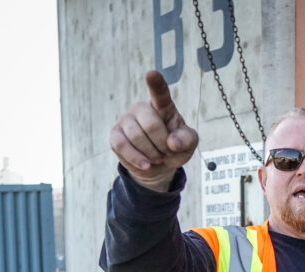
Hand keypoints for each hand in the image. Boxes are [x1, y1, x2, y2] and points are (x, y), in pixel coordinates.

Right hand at [109, 70, 198, 191]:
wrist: (159, 165)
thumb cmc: (175, 148)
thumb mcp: (189, 144)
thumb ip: (187, 139)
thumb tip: (173, 143)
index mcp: (163, 107)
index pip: (160, 94)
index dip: (156, 84)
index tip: (151, 74)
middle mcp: (141, 109)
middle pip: (151, 125)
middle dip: (163, 144)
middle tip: (168, 152)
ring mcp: (126, 120)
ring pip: (137, 137)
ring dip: (152, 154)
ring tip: (158, 157)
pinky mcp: (115, 135)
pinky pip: (122, 146)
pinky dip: (136, 158)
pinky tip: (146, 164)